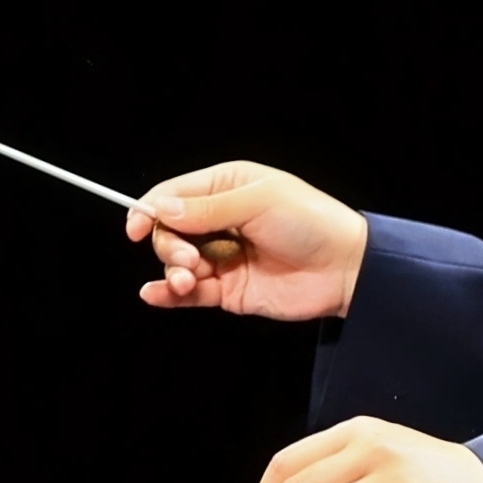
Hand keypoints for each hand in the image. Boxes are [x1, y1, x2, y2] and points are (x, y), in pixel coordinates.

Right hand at [128, 162, 369, 319]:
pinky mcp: (228, 290)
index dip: (149, 209)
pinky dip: (168, 294)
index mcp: (226, 187)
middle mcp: (219, 220)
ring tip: (190, 280)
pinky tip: (154, 295)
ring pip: (177, 263)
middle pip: (169, 230)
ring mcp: (223, 256)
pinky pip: (190, 293)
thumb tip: (160, 209)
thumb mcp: (258, 203)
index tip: (135, 227)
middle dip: (168, 245)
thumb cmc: (310, 222)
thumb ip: (207, 209)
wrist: (346, 269)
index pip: (173, 194)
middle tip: (189, 259)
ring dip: (174, 271)